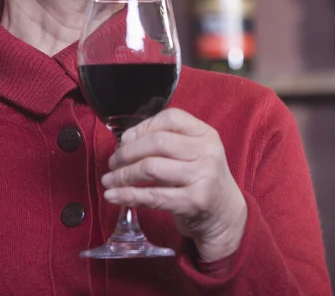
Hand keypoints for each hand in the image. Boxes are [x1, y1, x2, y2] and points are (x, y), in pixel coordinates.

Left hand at [102, 108, 247, 261]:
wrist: (225, 215)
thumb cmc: (201, 179)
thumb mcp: (194, 152)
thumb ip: (167, 141)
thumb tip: (125, 141)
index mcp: (205, 134)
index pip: (170, 118)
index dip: (142, 127)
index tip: (125, 140)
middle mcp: (207, 152)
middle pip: (157, 142)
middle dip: (127, 152)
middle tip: (113, 162)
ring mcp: (202, 177)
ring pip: (151, 168)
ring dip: (123, 174)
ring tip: (109, 179)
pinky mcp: (194, 202)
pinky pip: (153, 196)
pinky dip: (128, 195)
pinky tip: (114, 195)